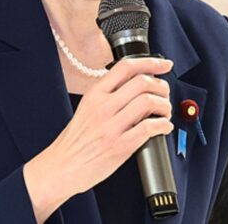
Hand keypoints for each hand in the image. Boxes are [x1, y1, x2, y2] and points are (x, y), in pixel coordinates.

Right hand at [23, 57, 173, 221]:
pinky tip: (163, 127)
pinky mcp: (121, 146)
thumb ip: (108, 95)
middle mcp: (103, 106)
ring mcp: (111, 126)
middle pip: (142, 82)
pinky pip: (150, 128)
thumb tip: (137, 87)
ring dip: (164, 106)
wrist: (63, 165)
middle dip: (162, 86)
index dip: (150, 62)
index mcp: (94, 94)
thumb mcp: (86, 108)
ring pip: (149, 102)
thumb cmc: (75, 140)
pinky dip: (163, 125)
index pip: (125, 67)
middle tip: (165, 94)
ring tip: (164, 112)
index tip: (164, 65)